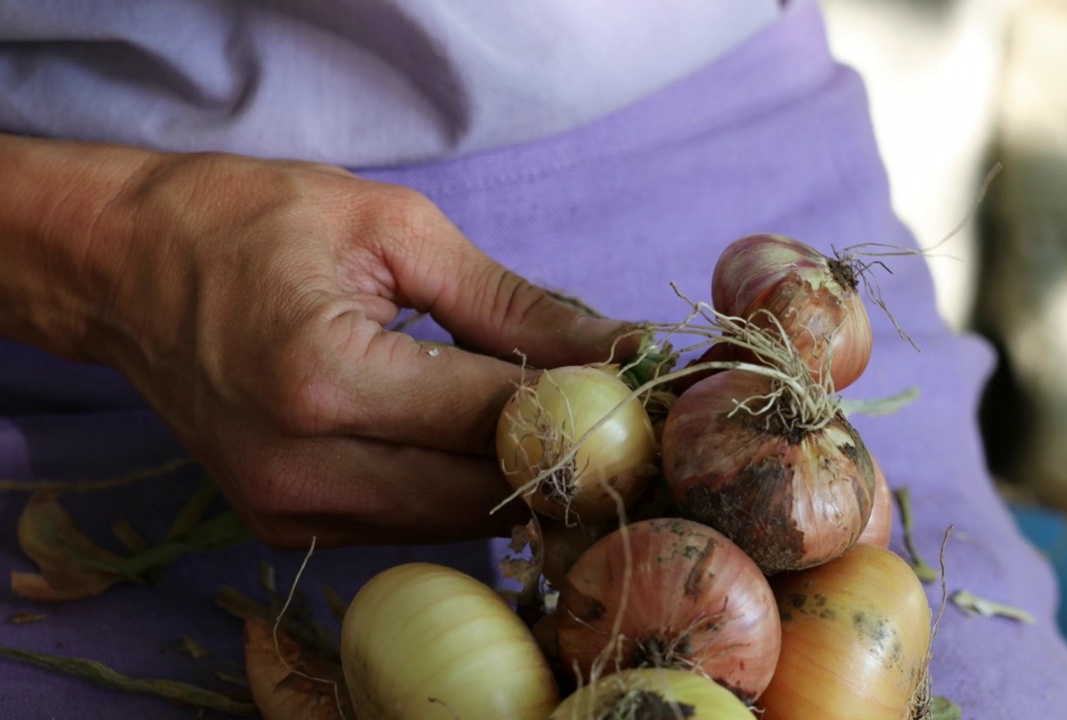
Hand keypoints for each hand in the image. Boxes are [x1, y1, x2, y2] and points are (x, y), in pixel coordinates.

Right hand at [2, 139, 630, 547]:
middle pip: (481, 489)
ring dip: (508, 474)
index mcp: (324, 379)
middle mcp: (301, 466)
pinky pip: (405, 524)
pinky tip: (471, 435)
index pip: (495, 416)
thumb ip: (512, 302)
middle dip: (557, 451)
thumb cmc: (251, 223)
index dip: (582, 401)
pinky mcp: (281, 524)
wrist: (126, 266)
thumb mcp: (395, 230)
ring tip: (545, 413)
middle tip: (606, 405)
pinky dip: (453, 486)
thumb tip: (615, 345)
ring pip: (451, 521)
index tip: (637, 380)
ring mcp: (286, 508)